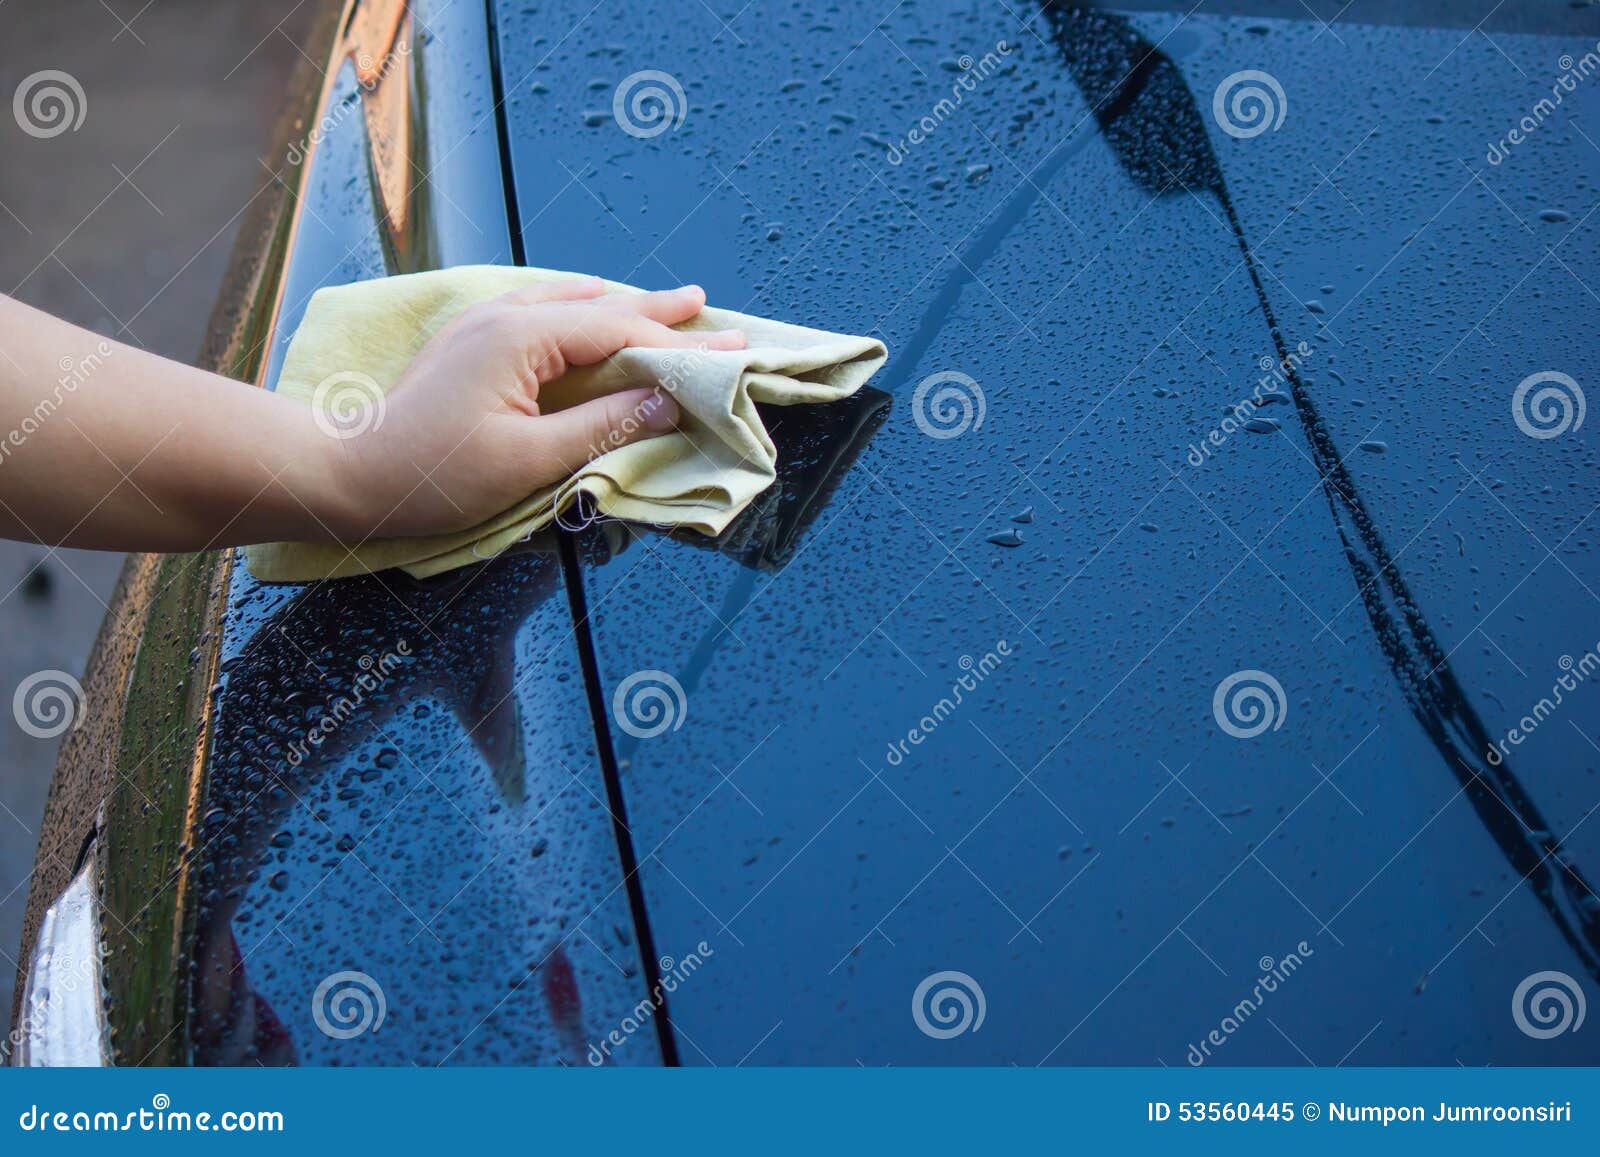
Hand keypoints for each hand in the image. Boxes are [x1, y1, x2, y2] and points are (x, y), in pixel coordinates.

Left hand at [330, 277, 745, 539]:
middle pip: (601, 309)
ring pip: (572, 304)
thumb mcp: (528, 461)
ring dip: (624, 306)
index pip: (620, 333)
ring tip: (669, 301)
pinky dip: (581, 308)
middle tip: (710, 308)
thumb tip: (666, 400)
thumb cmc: (435, 475)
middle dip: (660, 313)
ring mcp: (485, 324)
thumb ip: (603, 427)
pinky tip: (589, 300)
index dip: (678, 347)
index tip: (728, 356)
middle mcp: (506, 316)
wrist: (347, 472)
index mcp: (524, 337)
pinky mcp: (471, 342)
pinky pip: (541, 308)